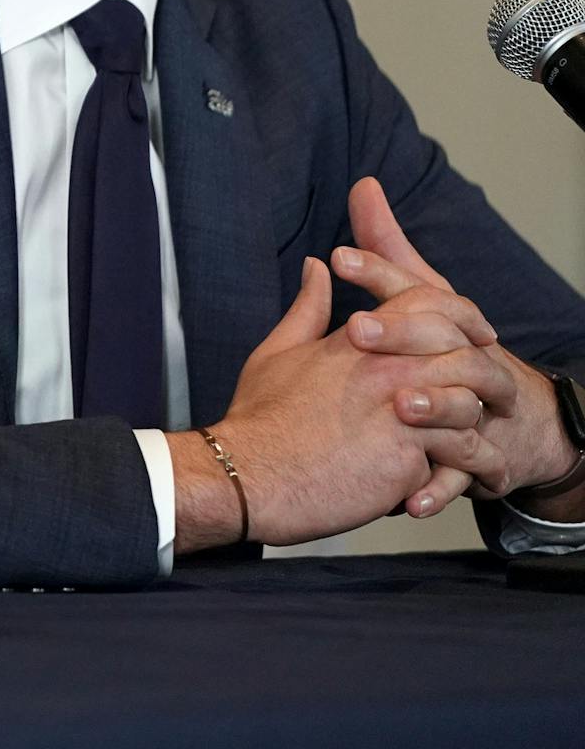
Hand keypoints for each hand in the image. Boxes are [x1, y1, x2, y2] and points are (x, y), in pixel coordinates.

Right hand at [171, 257, 506, 550]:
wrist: (250, 476)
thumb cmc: (259, 418)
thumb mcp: (277, 351)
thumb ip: (306, 309)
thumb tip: (316, 269)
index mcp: (358, 340)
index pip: (427, 303)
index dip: (458, 313)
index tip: (475, 333)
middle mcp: (386, 369)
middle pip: (462, 350)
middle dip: (486, 369)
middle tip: (497, 391)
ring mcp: (402, 413)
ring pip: (472, 403)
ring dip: (482, 422)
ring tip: (486, 445)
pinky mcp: (409, 457)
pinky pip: (463, 454)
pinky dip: (475, 466)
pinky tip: (477, 479)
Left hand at [333, 177, 574, 514]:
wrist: (517, 425)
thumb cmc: (453, 354)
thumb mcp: (418, 300)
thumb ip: (388, 248)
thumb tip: (364, 185)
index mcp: (450, 321)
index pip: (418, 285)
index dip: (380, 268)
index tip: (337, 255)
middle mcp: (472, 360)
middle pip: (448, 341)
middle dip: (403, 333)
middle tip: (355, 330)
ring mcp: (482, 413)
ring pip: (468, 407)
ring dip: (435, 407)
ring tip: (398, 407)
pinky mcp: (485, 462)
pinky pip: (467, 476)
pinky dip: (439, 487)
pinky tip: (410, 498)